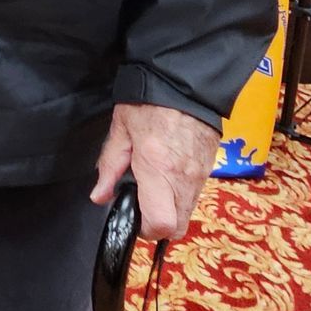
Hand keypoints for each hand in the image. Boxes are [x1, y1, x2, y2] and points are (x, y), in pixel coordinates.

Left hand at [90, 102, 220, 242]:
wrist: (185, 81)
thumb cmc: (148, 102)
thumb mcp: (120, 130)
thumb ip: (110, 166)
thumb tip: (100, 196)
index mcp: (157, 169)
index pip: (161, 224)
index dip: (145, 229)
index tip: (133, 215)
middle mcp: (183, 178)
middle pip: (178, 227)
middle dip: (159, 224)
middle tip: (142, 204)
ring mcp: (200, 175)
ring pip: (188, 212)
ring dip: (170, 208)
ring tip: (154, 184)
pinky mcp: (210, 167)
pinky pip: (196, 193)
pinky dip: (181, 193)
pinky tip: (168, 172)